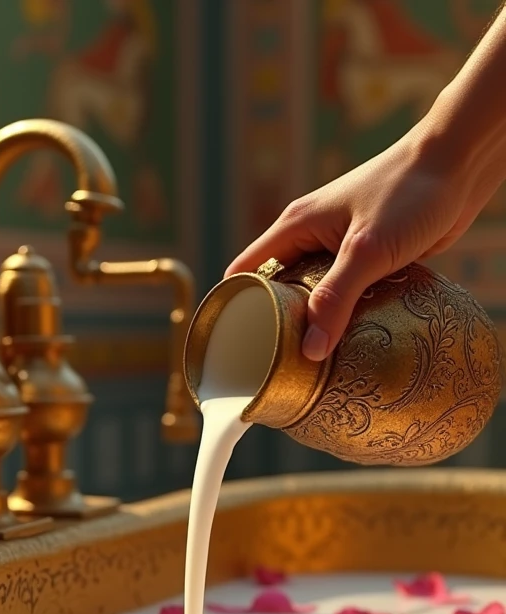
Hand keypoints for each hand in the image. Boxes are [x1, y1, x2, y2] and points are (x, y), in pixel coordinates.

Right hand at [224, 120, 502, 360]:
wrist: (460, 163)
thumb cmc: (409, 193)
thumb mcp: (367, 250)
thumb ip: (336, 299)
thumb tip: (309, 351)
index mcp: (295, 226)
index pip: (245, 272)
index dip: (236, 309)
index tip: (238, 349)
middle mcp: (311, 236)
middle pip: (279, 290)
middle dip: (278, 325)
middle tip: (281, 367)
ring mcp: (340, 247)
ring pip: (315, 295)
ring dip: (315, 323)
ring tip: (315, 364)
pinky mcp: (370, 257)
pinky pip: (347, 294)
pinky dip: (345, 316)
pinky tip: (352, 342)